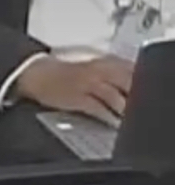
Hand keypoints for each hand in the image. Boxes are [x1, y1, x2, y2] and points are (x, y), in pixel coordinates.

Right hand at [15, 55, 130, 125]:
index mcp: (106, 62)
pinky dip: (107, 116)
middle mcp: (99, 71)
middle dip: (135, 96)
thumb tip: (133, 85)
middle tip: (138, 107)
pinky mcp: (78, 98)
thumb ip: (115, 73)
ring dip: (124, 108)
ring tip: (128, 118)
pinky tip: (112, 122)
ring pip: (114, 96)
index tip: (143, 94)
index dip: (140, 83)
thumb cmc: (68, 74)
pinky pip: (98, 108)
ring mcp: (88, 84)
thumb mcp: (95, 67)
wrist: (40, 75)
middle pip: (127, 83)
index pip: (133, 70)